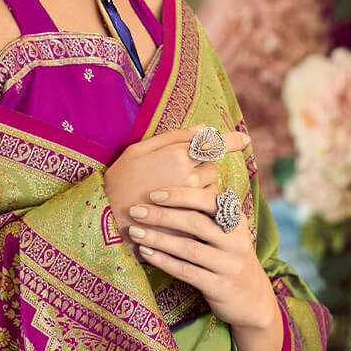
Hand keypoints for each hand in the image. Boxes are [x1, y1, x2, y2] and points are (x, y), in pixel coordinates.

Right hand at [103, 126, 249, 238]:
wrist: (106, 219)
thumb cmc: (119, 179)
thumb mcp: (138, 150)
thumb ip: (174, 137)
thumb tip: (204, 128)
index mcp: (177, 155)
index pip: (214, 144)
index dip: (231, 141)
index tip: (244, 140)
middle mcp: (189, 177)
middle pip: (211, 168)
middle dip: (200, 169)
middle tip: (176, 176)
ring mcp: (191, 202)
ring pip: (210, 191)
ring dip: (200, 191)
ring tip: (175, 195)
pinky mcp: (190, 223)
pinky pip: (205, 212)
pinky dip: (198, 210)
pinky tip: (182, 211)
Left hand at [126, 184, 278, 333]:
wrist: (253, 300)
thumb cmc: (229, 258)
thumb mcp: (228, 234)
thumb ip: (207, 215)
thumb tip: (166, 194)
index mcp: (236, 221)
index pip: (208, 201)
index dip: (180, 195)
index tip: (153, 194)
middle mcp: (235, 241)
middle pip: (194, 223)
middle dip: (161, 215)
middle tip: (135, 211)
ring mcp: (229, 265)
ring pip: (188, 248)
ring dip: (157, 238)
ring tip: (134, 231)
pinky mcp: (220, 287)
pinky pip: (186, 271)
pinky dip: (163, 261)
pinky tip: (145, 253)